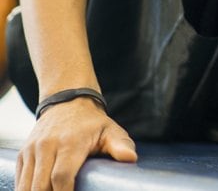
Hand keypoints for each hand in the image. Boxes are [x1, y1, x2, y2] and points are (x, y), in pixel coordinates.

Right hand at [16, 97, 136, 190]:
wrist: (67, 103)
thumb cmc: (93, 123)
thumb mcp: (111, 130)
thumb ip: (121, 145)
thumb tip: (130, 158)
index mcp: (70, 143)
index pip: (61, 176)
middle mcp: (46, 146)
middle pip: (41, 185)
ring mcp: (32, 150)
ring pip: (27, 184)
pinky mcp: (23, 154)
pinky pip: (20, 178)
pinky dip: (26, 189)